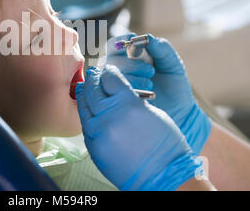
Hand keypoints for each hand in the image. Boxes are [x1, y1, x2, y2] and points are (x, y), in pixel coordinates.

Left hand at [75, 65, 201, 190]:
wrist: (163, 178)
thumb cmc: (165, 146)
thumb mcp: (153, 113)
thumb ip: (132, 101)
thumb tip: (117, 93)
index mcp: (128, 104)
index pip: (109, 78)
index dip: (108, 72)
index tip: (107, 71)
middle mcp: (109, 116)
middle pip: (93, 90)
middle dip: (92, 80)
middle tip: (92, 75)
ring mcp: (98, 133)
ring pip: (84, 108)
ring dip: (85, 96)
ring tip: (86, 90)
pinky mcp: (93, 148)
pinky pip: (86, 127)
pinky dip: (87, 116)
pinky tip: (90, 113)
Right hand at [107, 33, 211, 153]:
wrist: (180, 111)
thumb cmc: (174, 85)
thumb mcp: (173, 64)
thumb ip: (162, 49)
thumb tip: (148, 38)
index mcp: (128, 56)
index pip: (115, 44)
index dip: (122, 41)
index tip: (136, 44)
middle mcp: (117, 70)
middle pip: (111, 60)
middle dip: (131, 64)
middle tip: (150, 71)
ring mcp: (114, 86)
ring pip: (110, 77)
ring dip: (130, 78)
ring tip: (149, 84)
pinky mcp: (115, 102)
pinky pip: (113, 94)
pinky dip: (129, 91)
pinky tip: (144, 95)